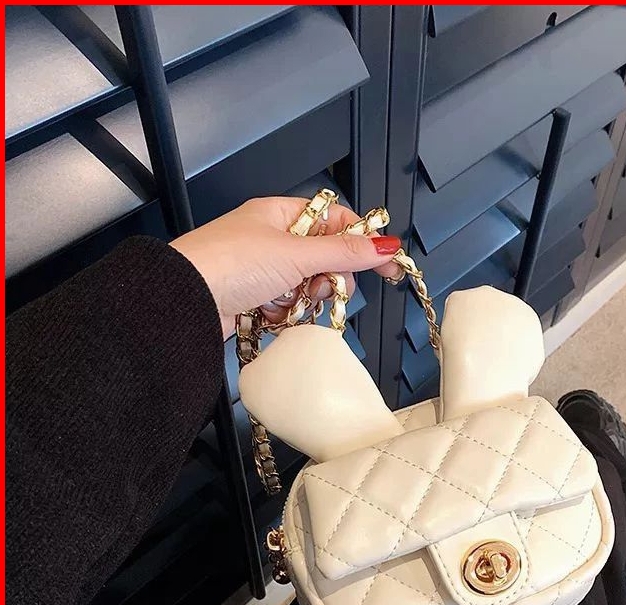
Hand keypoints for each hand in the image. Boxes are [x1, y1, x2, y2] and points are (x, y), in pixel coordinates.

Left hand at [170, 196, 401, 337]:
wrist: (184, 302)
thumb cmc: (227, 263)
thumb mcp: (296, 253)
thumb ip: (344, 251)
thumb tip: (384, 245)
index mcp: (280, 215)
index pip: (335, 221)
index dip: (362, 240)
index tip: (386, 261)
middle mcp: (271, 240)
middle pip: (324, 258)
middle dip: (329, 277)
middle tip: (327, 287)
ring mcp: (261, 272)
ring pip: (308, 286)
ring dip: (305, 298)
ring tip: (291, 300)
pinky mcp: (253, 300)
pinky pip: (288, 307)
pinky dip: (286, 313)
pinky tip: (272, 313)